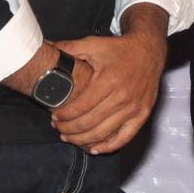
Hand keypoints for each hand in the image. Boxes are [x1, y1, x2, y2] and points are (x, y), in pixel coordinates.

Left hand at [51, 14, 167, 153]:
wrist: (149, 50)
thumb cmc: (119, 49)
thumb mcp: (93, 44)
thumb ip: (68, 48)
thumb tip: (44, 46)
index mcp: (109, 80)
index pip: (80, 107)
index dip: (64, 116)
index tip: (53, 116)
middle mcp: (123, 96)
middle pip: (89, 123)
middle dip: (69, 129)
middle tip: (58, 128)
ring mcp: (134, 107)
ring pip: (104, 133)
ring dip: (82, 140)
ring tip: (69, 138)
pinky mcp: (143, 113)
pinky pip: (125, 137)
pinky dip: (108, 146)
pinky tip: (94, 148)